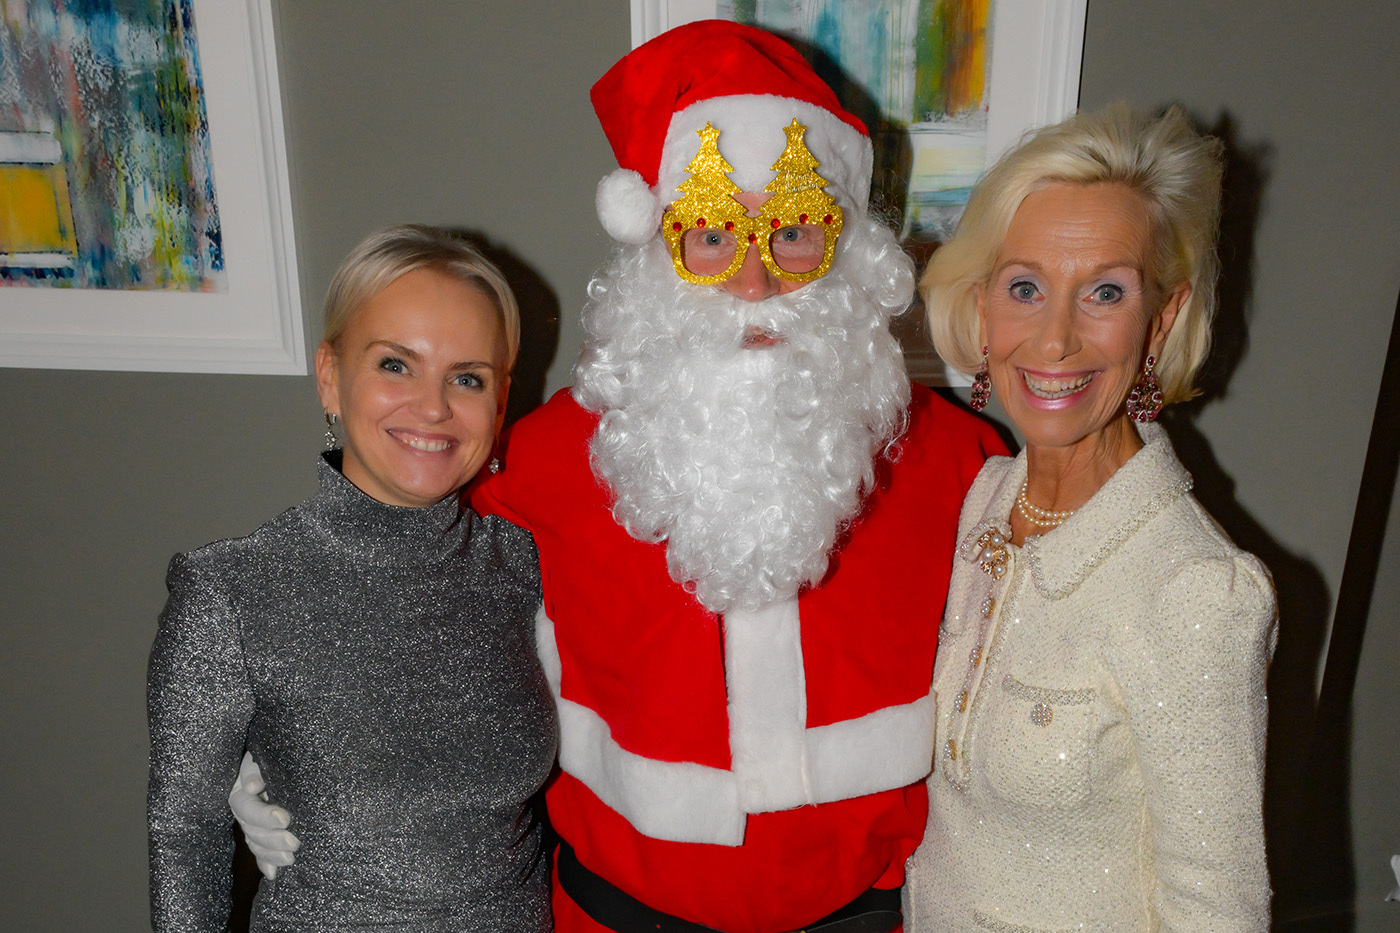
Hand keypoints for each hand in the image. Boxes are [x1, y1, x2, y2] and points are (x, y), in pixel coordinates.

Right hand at [228, 752, 299, 879]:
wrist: (283, 758)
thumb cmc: (273, 753)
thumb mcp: (260, 756)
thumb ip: (254, 769)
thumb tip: (251, 787)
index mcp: (240, 791)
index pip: (246, 807)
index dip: (263, 816)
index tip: (285, 819)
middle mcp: (243, 810)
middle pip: (251, 830)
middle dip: (273, 840)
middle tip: (295, 843)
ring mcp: (250, 823)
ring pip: (256, 844)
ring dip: (272, 854)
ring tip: (292, 859)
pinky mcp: (261, 834)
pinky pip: (259, 853)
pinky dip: (266, 863)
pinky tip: (273, 874)